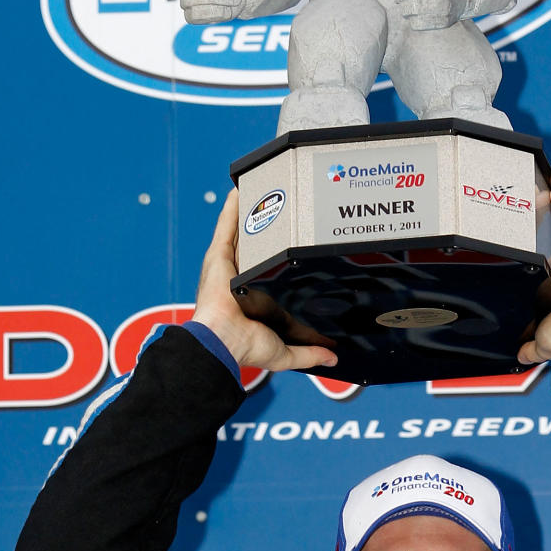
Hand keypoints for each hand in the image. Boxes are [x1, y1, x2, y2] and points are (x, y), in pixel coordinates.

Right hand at [192, 191, 338, 372]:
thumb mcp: (285, 352)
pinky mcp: (218, 256)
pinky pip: (225, 226)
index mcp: (250, 298)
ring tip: (261, 192)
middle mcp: (238, 279)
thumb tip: (332, 359)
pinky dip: (230, 209)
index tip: (290, 246)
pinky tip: (239, 192)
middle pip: (252, 248)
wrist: (224, 340)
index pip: (265, 273)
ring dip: (247, 214)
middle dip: (263, 230)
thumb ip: (309, 353)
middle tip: (280, 212)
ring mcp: (227, 266)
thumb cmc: (245, 348)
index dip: (275, 259)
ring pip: (239, 233)